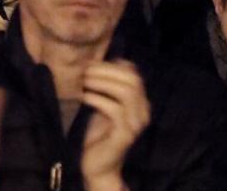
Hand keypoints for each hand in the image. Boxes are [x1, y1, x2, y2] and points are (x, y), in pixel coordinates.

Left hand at [80, 61, 149, 190]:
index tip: (90, 65)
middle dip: (106, 71)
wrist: (97, 164)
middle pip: (132, 80)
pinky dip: (98, 99)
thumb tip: (98, 63)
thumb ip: (105, 88)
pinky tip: (84, 98)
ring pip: (127, 92)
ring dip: (102, 83)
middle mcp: (142, 112)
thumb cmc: (97, 133)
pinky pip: (116, 110)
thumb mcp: (101, 105)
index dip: (111, 65)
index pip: (133, 74)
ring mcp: (136, 124)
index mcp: (139, 103)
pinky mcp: (126, 135)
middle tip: (85, 72)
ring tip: (84, 83)